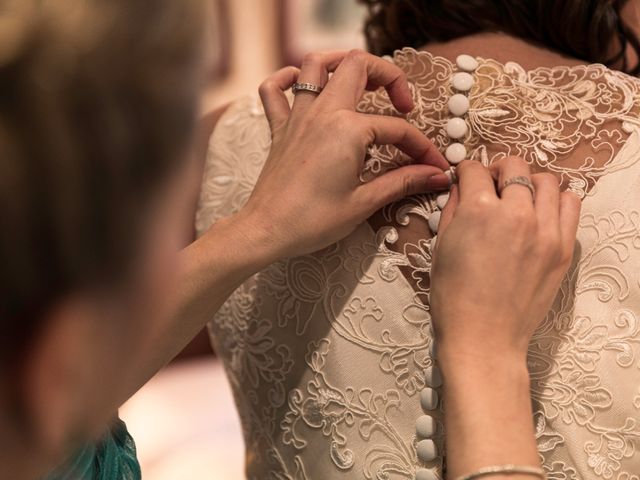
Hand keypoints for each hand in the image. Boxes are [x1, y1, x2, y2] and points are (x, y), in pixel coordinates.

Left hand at [234, 49, 449, 261]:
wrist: (267, 231)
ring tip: (362, 81)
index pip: (396, 129)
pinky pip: (274, 89)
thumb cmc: (312, 221)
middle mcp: (322, 113)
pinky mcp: (279, 128)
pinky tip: (302, 86)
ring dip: (341, 62)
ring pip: (315, 64)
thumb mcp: (364, 202)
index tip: (433, 166)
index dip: (421, 147)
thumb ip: (402, 181)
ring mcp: (297, 117)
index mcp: (347, 130)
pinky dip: (287, 79)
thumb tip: (436, 175)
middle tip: (401, 104)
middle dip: (387, 75)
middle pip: (358, 65)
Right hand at [430, 157, 580, 363]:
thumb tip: (461, 188)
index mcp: (479, 211)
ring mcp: (546, 231)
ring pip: (547, 181)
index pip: (474, 170)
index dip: (465, 171)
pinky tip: (540, 214)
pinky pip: (570, 205)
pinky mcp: (563, 248)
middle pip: (514, 166)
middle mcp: (516, 214)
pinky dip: (555, 201)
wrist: (484, 337)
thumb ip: (453, 209)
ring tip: (518, 199)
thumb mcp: (441, 247)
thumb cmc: (453, 297)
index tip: (465, 178)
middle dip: (497, 170)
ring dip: (529, 182)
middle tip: (490, 185)